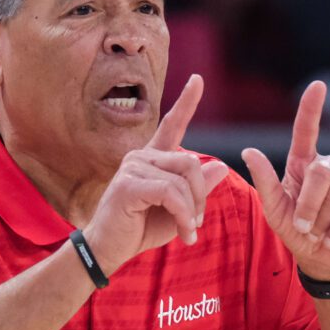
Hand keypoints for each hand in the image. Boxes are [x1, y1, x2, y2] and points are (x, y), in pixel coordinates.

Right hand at [84, 75, 228, 274]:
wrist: (109, 250)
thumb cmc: (140, 229)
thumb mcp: (178, 210)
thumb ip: (197, 189)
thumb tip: (220, 165)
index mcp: (152, 159)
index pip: (172, 125)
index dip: (186, 102)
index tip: (198, 79)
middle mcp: (140, 157)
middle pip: (191, 163)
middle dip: (201, 196)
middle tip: (198, 222)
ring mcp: (132, 168)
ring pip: (182, 180)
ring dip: (192, 211)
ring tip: (189, 232)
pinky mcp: (128, 184)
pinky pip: (171, 193)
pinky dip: (183, 215)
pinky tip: (184, 233)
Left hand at [242, 81, 329, 280]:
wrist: (320, 257)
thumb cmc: (294, 228)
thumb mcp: (273, 208)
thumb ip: (264, 181)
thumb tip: (248, 151)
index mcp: (303, 164)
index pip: (307, 130)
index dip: (312, 108)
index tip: (317, 85)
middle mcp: (329, 167)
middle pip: (321, 171)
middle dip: (308, 202)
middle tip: (302, 225)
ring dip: (322, 220)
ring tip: (316, 233)